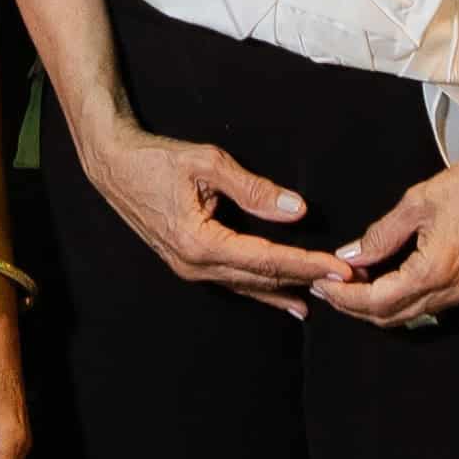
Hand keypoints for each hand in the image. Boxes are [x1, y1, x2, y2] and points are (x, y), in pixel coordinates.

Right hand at [79, 113, 328, 302]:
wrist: (113, 165)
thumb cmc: (157, 159)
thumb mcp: (208, 164)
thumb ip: (254, 189)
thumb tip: (296, 209)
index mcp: (201, 243)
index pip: (267, 259)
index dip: (307, 264)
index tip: (340, 269)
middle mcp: (196, 265)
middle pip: (262, 278)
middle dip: (306, 280)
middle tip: (345, 284)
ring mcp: (190, 269)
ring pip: (249, 286)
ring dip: (286, 290)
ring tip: (323, 298)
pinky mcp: (188, 263)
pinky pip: (233, 282)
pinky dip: (263, 290)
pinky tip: (283, 299)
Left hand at [318, 145, 458, 328]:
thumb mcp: (417, 203)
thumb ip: (380, 235)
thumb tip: (351, 255)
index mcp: (434, 271)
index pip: (378, 301)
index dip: (345, 297)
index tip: (322, 285)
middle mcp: (452, 290)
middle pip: (392, 316)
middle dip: (356, 306)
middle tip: (330, 288)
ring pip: (412, 314)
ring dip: (380, 305)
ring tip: (354, 283)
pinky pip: (432, 305)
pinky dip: (405, 298)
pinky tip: (389, 280)